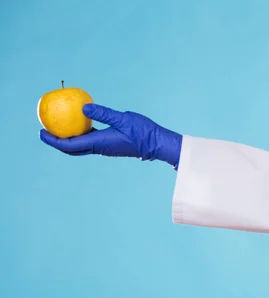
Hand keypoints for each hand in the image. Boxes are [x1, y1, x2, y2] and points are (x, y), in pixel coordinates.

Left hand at [39, 104, 182, 168]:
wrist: (158, 144)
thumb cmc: (143, 131)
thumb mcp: (123, 118)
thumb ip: (103, 113)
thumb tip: (82, 107)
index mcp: (100, 143)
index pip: (70, 145)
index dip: (53, 140)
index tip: (41, 132)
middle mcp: (100, 148)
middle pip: (72, 149)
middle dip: (57, 142)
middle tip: (45, 131)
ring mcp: (106, 148)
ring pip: (81, 146)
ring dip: (68, 139)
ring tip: (59, 127)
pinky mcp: (111, 145)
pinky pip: (90, 142)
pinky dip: (81, 135)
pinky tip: (81, 124)